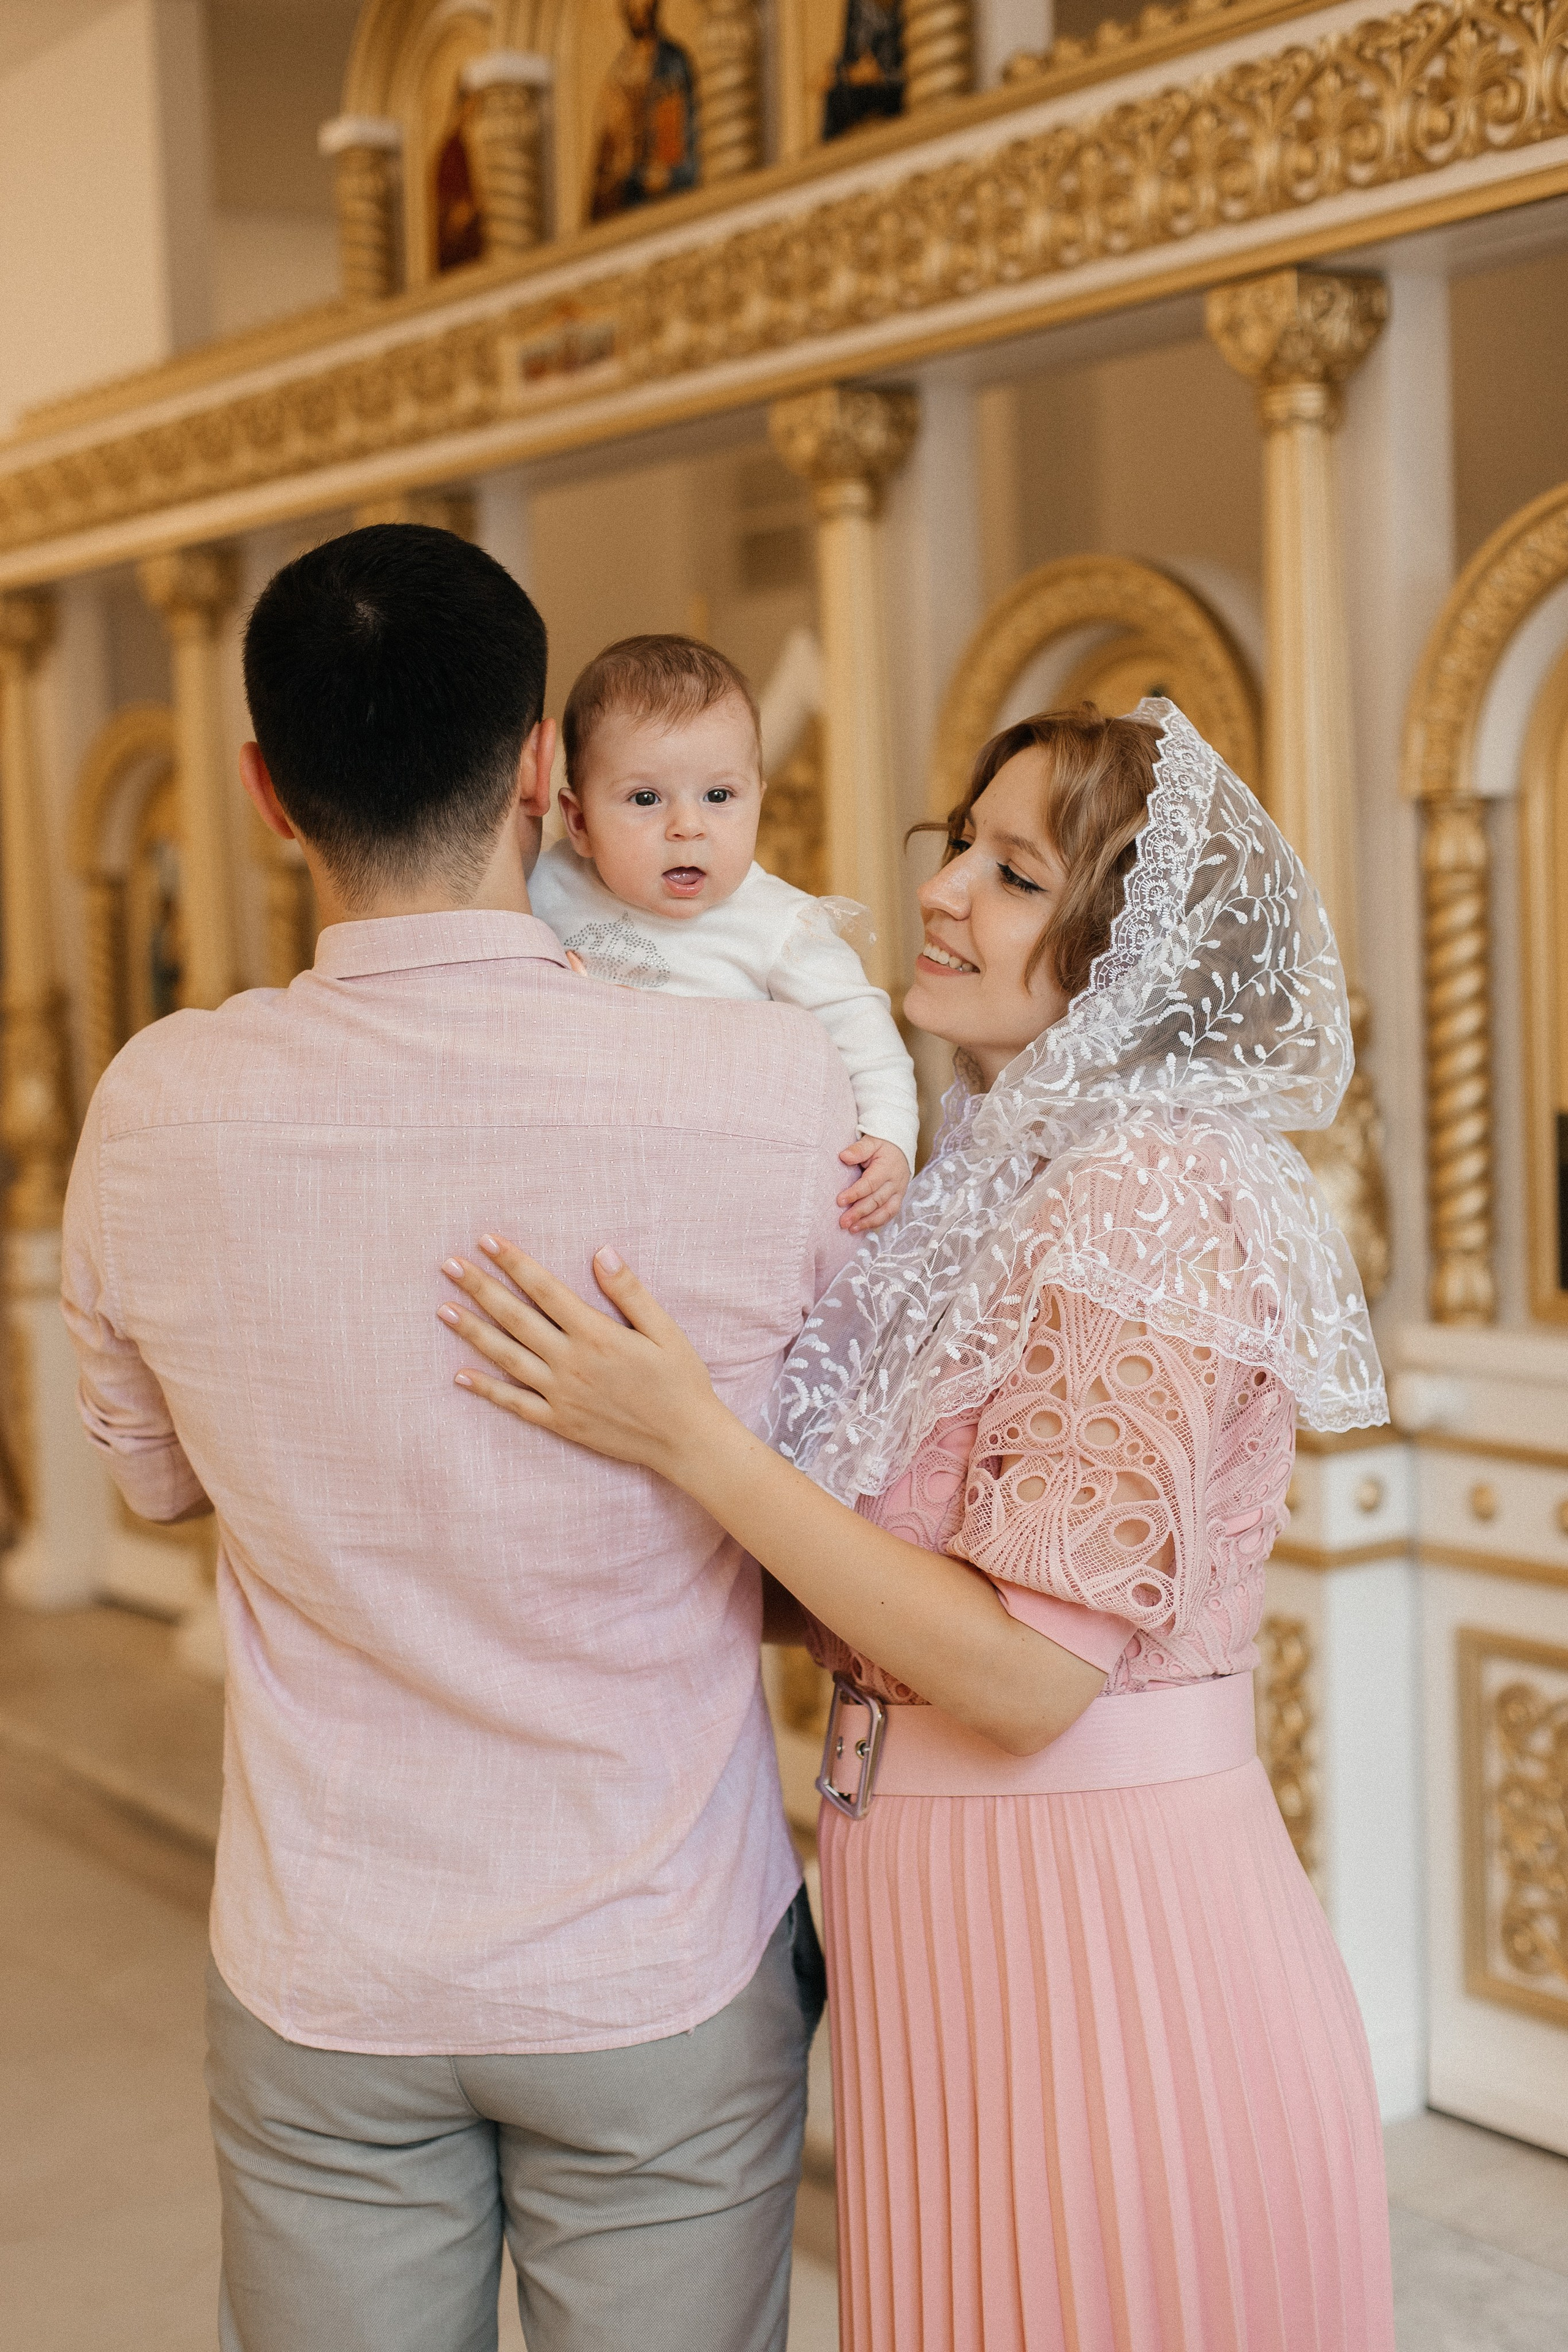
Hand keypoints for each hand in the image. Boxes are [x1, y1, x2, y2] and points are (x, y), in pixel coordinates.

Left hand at [438, 1237, 723, 1478]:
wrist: (685, 1440)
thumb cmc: (680, 1381)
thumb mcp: (664, 1330)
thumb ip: (630, 1292)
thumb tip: (602, 1253)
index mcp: (595, 1334)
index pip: (544, 1289)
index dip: (513, 1263)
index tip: (487, 1241)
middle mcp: (570, 1362)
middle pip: (515, 1318)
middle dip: (480, 1288)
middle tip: (449, 1265)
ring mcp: (560, 1394)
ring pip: (506, 1357)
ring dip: (472, 1332)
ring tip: (443, 1309)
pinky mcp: (559, 1422)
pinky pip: (515, 1403)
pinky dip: (486, 1390)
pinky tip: (460, 1375)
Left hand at [836, 1136, 909, 1231]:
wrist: (901, 1147)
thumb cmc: (883, 1144)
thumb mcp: (872, 1141)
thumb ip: (859, 1149)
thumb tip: (844, 1157)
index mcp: (887, 1168)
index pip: (870, 1184)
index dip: (855, 1194)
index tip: (839, 1201)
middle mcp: (895, 1182)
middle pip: (876, 1201)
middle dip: (859, 1213)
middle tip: (843, 1222)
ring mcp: (898, 1192)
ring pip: (885, 1211)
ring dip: (868, 1222)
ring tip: (852, 1229)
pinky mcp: (898, 1199)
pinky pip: (890, 1214)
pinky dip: (877, 1222)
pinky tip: (863, 1227)